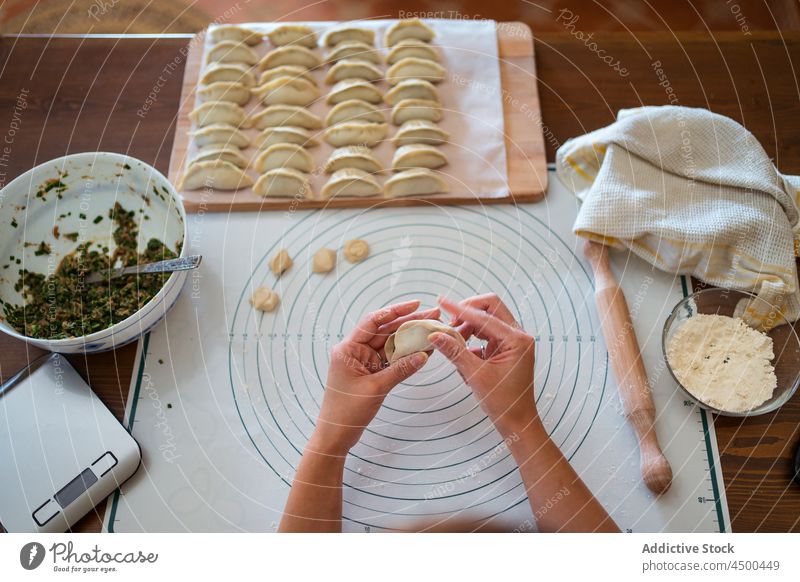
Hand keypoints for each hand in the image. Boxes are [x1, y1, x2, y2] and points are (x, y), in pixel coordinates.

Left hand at [309, 300, 435, 456]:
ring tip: (431, 330)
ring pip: (389, 344)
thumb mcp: (376, 388)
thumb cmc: (346, 411)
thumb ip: (400, 370)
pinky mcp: (369, 372)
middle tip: (431, 315)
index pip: (373, 321)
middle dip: (408, 323)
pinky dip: (404, 355)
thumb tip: (423, 355)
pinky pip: (390, 359)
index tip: (415, 304)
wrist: (336, 436)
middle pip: (384, 330)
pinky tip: (422, 349)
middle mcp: (354, 351)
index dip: (395, 311)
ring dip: (409, 338)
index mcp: (348, 348)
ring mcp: (362, 361)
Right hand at [428, 294, 539, 437]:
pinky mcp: (505, 349)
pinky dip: (472, 340)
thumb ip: (455, 352)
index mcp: (517, 340)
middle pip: (490, 309)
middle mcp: (518, 336)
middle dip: (467, 313)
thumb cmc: (504, 403)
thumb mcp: (476, 376)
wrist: (517, 422)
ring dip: (468, 328)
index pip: (485, 315)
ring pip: (486, 321)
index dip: (460, 309)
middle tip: (448, 323)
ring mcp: (512, 342)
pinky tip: (464, 355)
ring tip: (454, 344)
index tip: (442, 302)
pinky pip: (486, 335)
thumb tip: (435, 335)